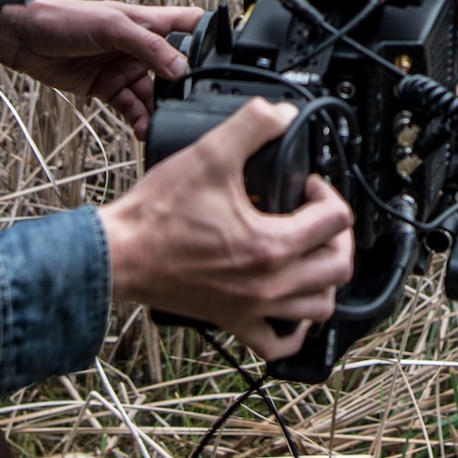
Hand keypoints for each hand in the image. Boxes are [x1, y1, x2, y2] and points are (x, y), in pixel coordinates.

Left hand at [0, 0, 200, 137]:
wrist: (22, 37)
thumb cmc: (64, 17)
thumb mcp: (112, 28)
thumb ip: (148, 48)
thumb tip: (180, 68)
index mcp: (149, 21)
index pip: (191, 25)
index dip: (211, 39)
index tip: (225, 62)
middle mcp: (141, 45)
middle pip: (175, 68)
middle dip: (183, 88)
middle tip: (189, 106)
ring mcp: (125, 67)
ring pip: (153, 93)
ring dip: (159, 110)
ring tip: (162, 125)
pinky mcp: (108, 87)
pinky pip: (131, 107)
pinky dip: (139, 119)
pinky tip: (144, 129)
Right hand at [103, 99, 355, 360]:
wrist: (120, 254)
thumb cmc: (157, 215)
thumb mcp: (209, 154)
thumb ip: (252, 125)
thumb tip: (281, 114)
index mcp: (271, 245)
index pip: (336, 220)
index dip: (327, 192)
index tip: (307, 184)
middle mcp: (269, 285)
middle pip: (338, 267)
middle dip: (338, 235)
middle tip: (317, 215)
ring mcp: (252, 308)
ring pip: (318, 308)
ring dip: (324, 277)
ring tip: (309, 252)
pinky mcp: (232, 322)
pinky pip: (279, 342)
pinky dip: (295, 327)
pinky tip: (289, 302)